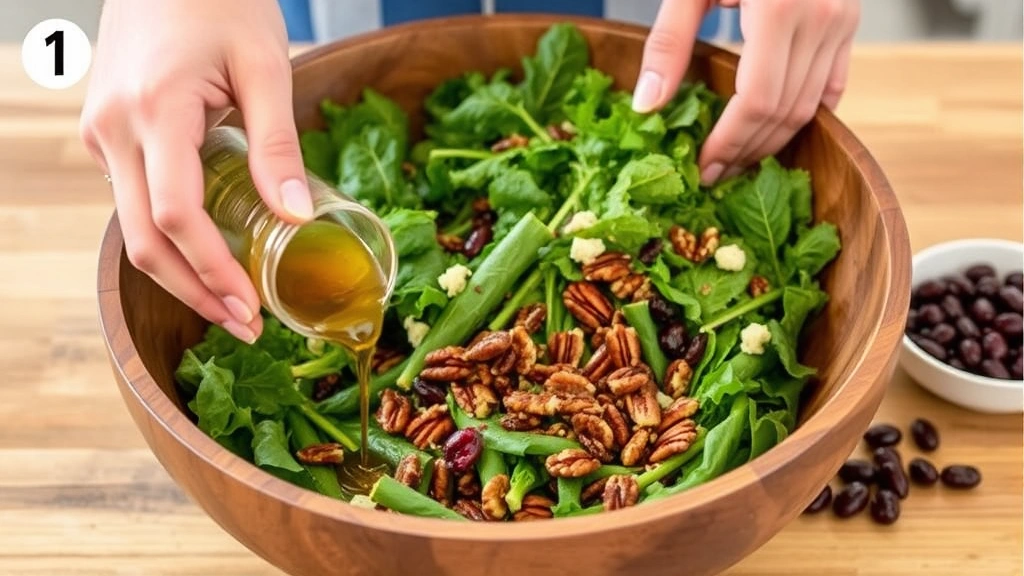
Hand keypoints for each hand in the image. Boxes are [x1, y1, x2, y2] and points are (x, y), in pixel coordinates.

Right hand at [80, 0, 311, 342]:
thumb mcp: (264, 67)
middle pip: (144, 239)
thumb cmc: (221, 1)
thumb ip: (277, 144)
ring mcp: (101, 133)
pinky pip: (131, 200)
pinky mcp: (106, 133)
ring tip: (234, 301)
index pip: (174, 217)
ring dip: (182, 271)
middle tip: (245, 324)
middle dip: (195, 292)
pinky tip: (212, 253)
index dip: (212, 272)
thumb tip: (296, 215)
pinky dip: (170, 236)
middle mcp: (113, 130)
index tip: (250, 306)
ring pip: (132, 227)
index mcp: (154, 112)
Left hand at [632, 0, 859, 184]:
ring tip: (739, 161)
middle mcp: (822, 18)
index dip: (730, 143)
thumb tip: (647, 106)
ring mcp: (844, 19)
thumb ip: (669, 42)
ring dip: (774, 141)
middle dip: (748, 151)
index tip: (703, 169)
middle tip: (714, 175)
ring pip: (812, 105)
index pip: (756, 102)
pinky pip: (834, 83)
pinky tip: (779, 133)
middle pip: (784, 111)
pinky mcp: (850, 19)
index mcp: (779, 10)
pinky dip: (810, 114)